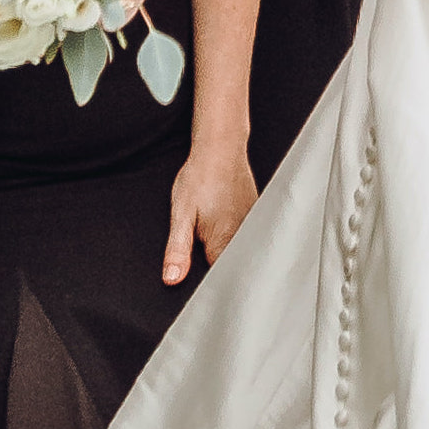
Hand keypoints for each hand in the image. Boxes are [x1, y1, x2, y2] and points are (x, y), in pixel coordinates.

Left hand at [163, 142, 255, 284]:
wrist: (221, 148)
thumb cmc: (200, 177)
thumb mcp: (181, 214)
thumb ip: (178, 249)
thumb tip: (172, 278)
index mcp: (225, 240)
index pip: (220, 277)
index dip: (207, 281)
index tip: (199, 274)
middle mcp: (244, 235)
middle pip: (231, 264)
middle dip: (217, 263)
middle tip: (204, 238)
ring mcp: (253, 224)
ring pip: (239, 249)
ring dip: (228, 247)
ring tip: (214, 225)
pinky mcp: (256, 214)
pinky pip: (246, 234)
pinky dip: (236, 234)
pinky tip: (225, 220)